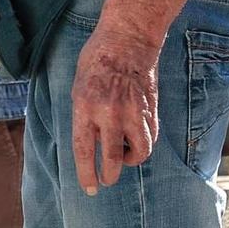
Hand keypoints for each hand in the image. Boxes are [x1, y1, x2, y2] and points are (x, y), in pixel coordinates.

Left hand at [71, 24, 161, 194]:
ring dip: (129, 160)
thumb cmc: (97, 60)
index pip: (84, 150)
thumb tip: (89, 144)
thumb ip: (84, 116)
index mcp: (85, 106)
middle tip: (106, 180)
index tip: (90, 189)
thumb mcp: (78, 87)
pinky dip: (142, 144)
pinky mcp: (150, 109)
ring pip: (138, 153)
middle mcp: (110, 112)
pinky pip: (149, 138)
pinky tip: (134, 138)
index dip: (86, 174)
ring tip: (122, 154)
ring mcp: (133, 111)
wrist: (128, 38)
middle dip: (108, 176)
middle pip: (111, 159)